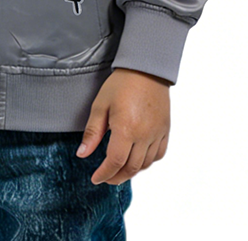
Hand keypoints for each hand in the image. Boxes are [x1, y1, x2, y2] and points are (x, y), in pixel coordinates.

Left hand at [75, 68, 171, 184]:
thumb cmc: (121, 84)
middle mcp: (144, 135)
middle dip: (116, 177)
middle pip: (131, 168)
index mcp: (126, 129)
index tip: (95, 178)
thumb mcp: (100, 105)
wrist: (146, 69)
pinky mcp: (165, 130)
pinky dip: (147, 162)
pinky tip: (138, 159)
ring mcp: (157, 134)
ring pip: (145, 164)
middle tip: (106, 178)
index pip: (115, 162)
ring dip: (131, 172)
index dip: (104, 174)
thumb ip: (92, 132)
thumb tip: (82, 155)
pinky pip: (158, 154)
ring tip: (119, 171)